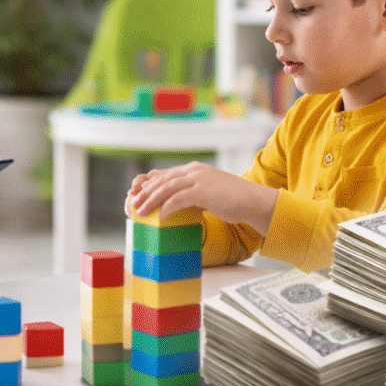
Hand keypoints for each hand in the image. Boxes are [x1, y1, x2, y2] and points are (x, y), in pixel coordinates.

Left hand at [124, 161, 278, 234]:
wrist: (252, 200)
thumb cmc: (231, 200)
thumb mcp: (207, 192)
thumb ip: (191, 193)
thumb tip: (174, 204)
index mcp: (194, 170)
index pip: (165, 174)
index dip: (148, 183)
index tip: (136, 192)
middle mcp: (194, 171)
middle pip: (162, 180)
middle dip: (145, 192)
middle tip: (133, 203)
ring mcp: (199, 179)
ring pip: (167, 188)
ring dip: (151, 200)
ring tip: (140, 211)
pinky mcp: (204, 191)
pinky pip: (179, 199)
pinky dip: (167, 207)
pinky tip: (160, 216)